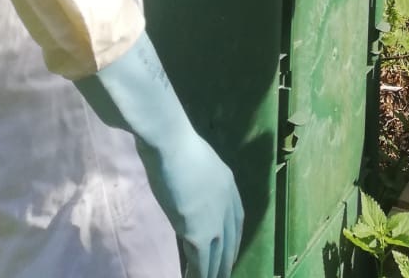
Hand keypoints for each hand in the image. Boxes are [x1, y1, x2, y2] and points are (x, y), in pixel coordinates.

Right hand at [138, 125, 243, 277]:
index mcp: (228, 183)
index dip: (234, 236)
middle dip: (228, 259)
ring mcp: (215, 219)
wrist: (171, 144)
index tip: (231, 249)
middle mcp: (227, 202)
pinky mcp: (200, 232)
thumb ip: (198, 183)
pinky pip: (202, 261)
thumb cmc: (176, 146)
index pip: (237, 217)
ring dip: (215, 272)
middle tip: (224, 273)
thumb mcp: (196, 164)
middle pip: (231, 239)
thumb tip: (190, 194)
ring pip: (219, 255)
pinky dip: (200, 274)